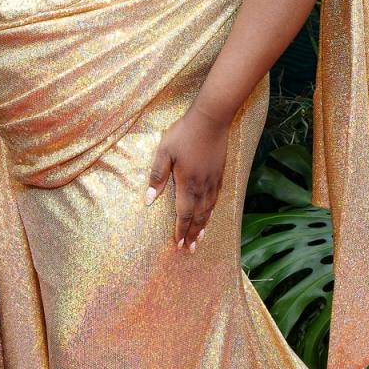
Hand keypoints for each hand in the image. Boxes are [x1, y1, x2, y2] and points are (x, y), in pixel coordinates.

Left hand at [145, 104, 230, 251]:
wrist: (211, 119)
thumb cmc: (184, 134)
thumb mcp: (164, 152)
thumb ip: (157, 176)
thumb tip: (149, 199)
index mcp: (187, 183)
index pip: (184, 213)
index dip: (181, 230)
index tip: (178, 244)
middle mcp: (202, 186)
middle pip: (198, 216)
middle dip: (192, 234)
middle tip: (190, 249)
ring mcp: (213, 180)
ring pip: (209, 209)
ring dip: (203, 225)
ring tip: (200, 238)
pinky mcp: (220, 173)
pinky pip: (216, 198)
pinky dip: (212, 211)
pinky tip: (210, 213)